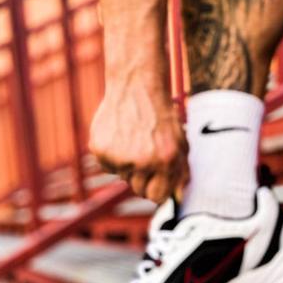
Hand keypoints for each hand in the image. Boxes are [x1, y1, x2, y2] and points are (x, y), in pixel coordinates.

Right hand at [89, 83, 188, 203]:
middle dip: (143, 178)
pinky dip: (113, 156)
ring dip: (128, 165)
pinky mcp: (100, 150)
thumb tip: (178, 195)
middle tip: (145, 155)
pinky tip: (120, 136)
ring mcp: (119, 156)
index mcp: (164, 161)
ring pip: (123, 177)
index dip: (157, 189)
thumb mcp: (180, 142)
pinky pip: (108, 166)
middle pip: (138, 190)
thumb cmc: (161, 116)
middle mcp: (141, 161)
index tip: (156, 182)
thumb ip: (181, 172)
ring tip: (133, 140)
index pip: (157, 197)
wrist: (136, 85)